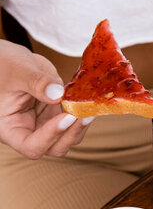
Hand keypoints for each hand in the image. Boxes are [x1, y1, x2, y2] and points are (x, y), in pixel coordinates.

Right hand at [0, 40, 93, 158]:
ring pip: (68, 138)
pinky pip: (74, 122)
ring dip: (80, 125)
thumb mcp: (16, 71)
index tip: (64, 118)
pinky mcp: (56, 115)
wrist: (8, 59)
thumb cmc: (2, 65)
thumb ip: (35, 82)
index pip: (31, 146)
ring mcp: (45, 125)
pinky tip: (88, 102)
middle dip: (71, 134)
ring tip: (87, 106)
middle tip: (83, 114)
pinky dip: (82, 114)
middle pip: (54, 148)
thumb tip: (57, 93)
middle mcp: (29, 131)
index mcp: (10, 129)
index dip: (50, 137)